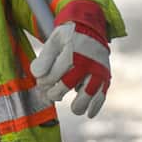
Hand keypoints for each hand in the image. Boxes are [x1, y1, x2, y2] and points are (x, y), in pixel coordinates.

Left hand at [30, 0, 110, 117]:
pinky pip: (102, 93)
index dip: (44, 82)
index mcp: (72, 51)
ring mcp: (98, 69)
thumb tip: (36, 75)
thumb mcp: (54, 40)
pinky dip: (96, 105)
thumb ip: (45, 57)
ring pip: (89, 92)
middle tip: (51, 96)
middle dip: (56, 93)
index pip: (54, 73)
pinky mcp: (105, 75)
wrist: (91, 27)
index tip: (41, 84)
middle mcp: (87, 61)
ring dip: (80, 104)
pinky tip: (89, 113)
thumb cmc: (68, 36)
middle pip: (69, 83)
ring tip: (74, 110)